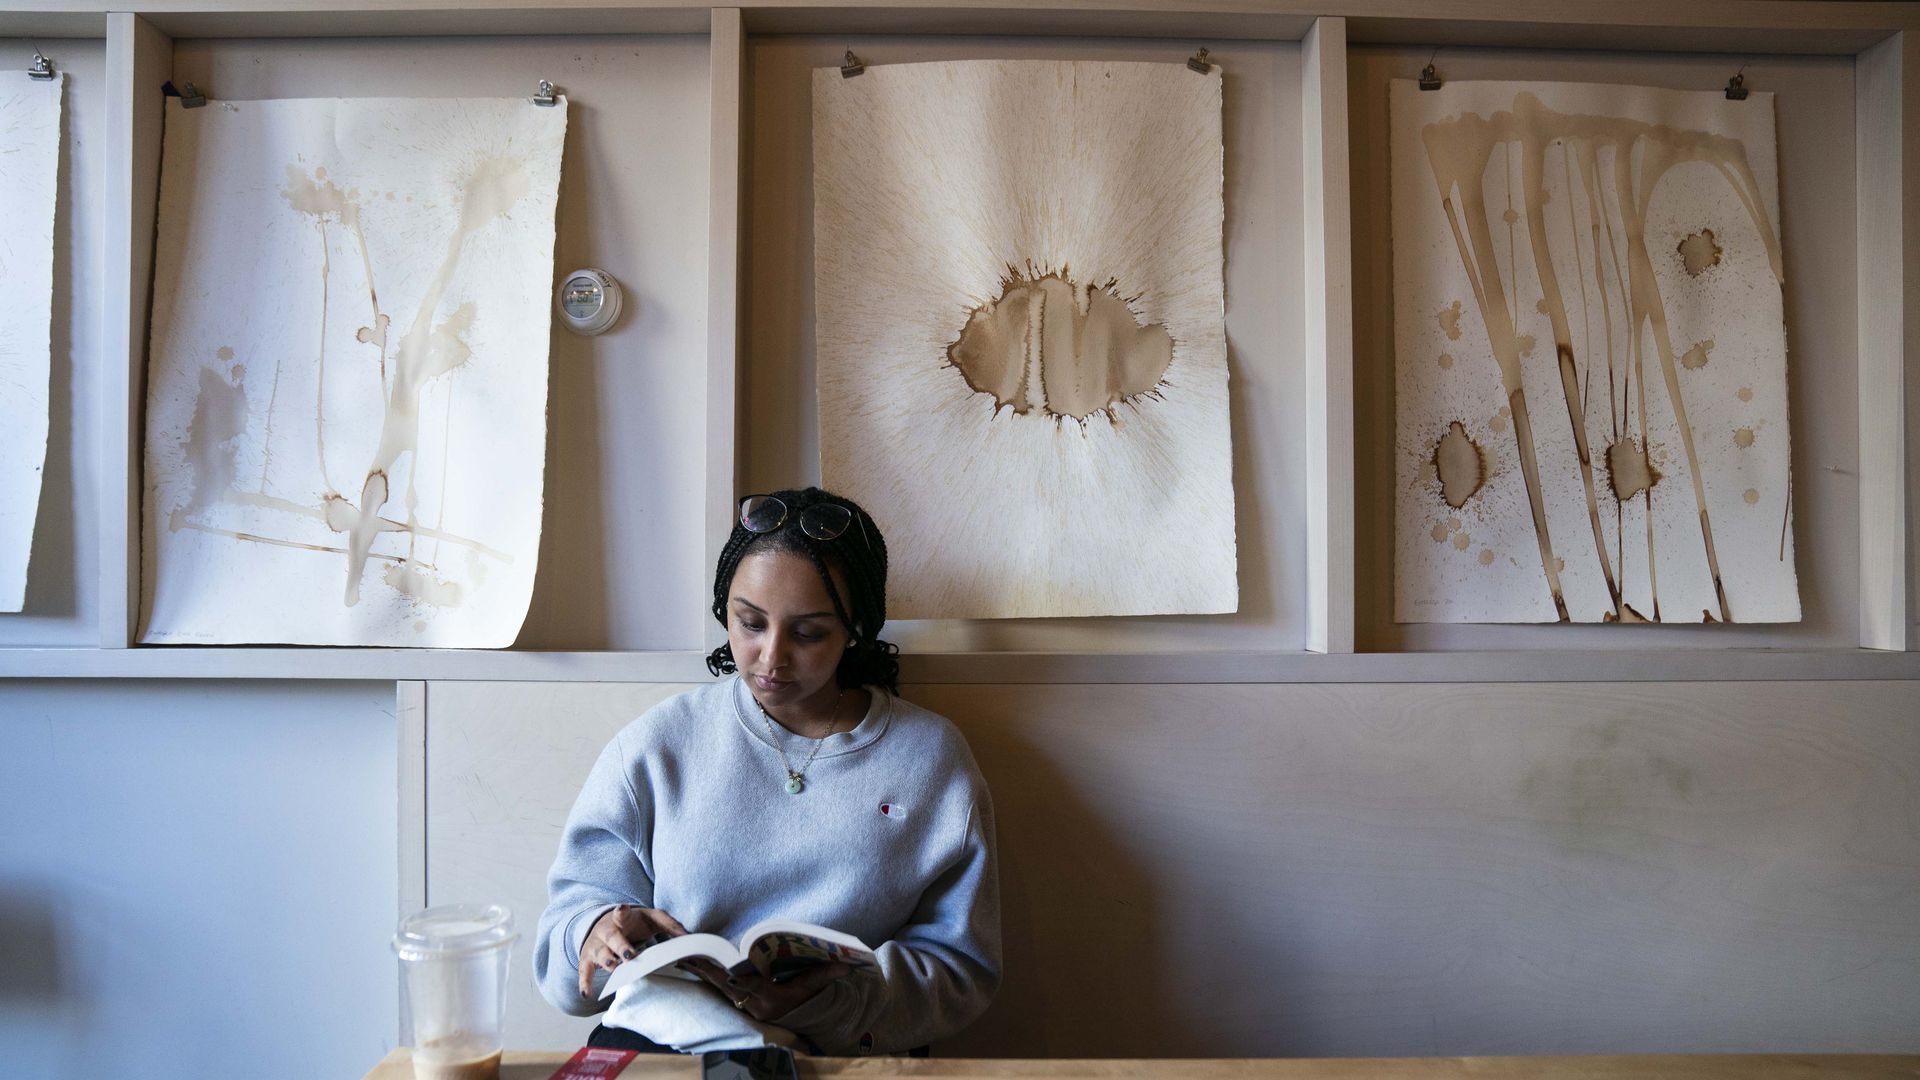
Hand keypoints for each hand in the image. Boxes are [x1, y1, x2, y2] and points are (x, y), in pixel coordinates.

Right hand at [578, 905, 688, 999]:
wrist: (606, 924)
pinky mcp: (588, 959)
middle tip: (630, 956)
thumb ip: (671, 925)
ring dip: (608, 963)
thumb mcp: (653, 918)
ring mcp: (596, 945)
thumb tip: (690, 937)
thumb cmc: (634, 923)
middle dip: (620, 946)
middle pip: (611, 937)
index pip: (621, 913)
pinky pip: (585, 972)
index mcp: (621, 918)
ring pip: (600, 955)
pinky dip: (585, 983)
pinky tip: (588, 994)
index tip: (621, 910)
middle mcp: (606, 930)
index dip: (621, 912)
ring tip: (617, 970)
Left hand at [680, 957, 854, 1022]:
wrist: (793, 1021)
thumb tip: (847, 965)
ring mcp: (741, 1004)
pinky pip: (715, 988)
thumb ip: (824, 975)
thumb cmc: (801, 1001)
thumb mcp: (811, 988)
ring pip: (717, 987)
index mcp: (770, 998)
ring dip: (702, 971)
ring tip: (684, 955)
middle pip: (727, 986)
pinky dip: (703, 976)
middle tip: (692, 954)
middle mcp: (752, 1003)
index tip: (728, 969)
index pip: (753, 987)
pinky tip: (689, 963)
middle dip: (710, 971)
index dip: (740, 978)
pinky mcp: (735, 1001)